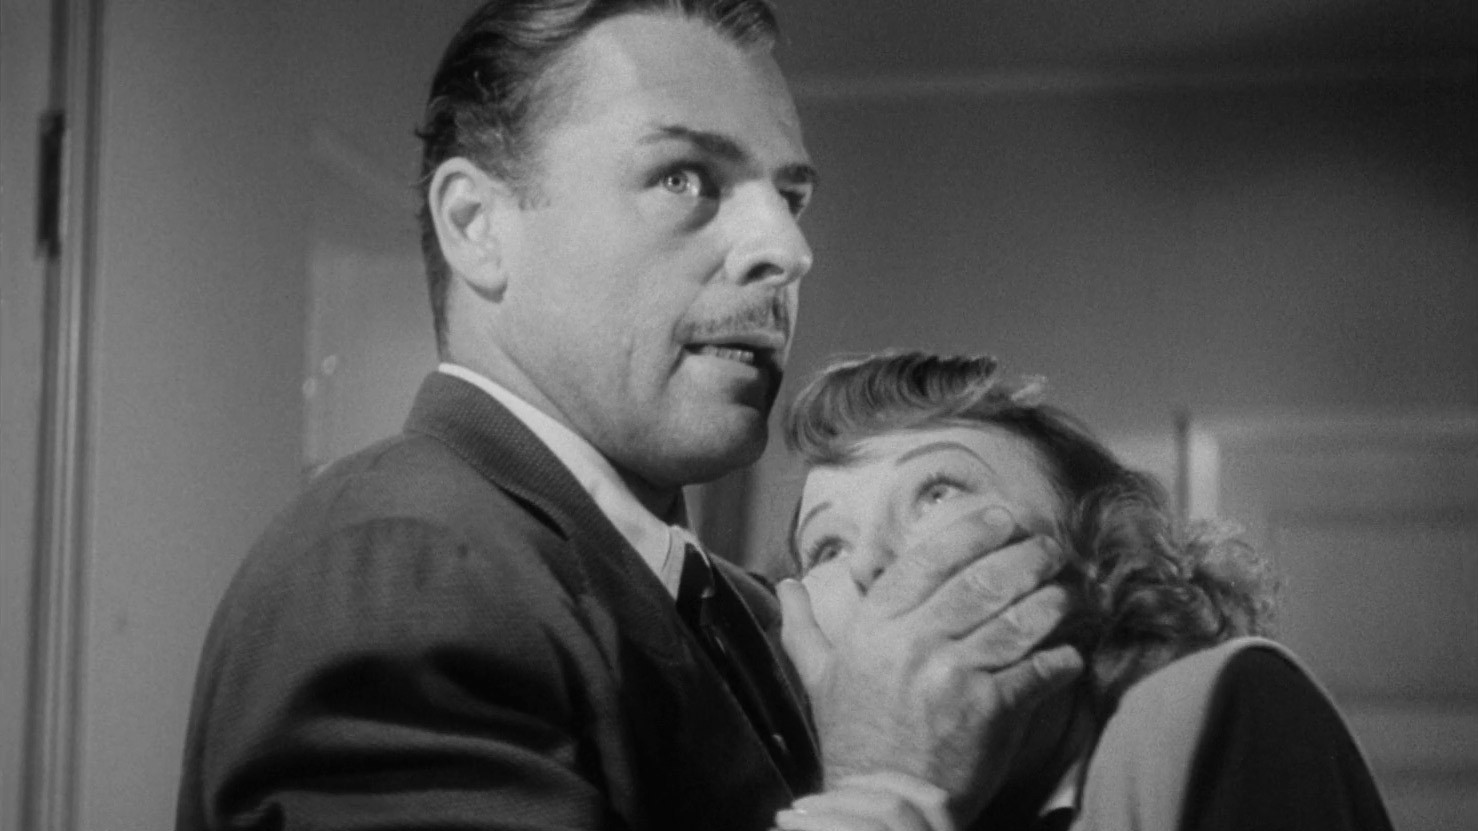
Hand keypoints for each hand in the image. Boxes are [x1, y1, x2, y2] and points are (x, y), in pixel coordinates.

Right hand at [778, 506, 1082, 821]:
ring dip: (1053, 602)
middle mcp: (914, 642)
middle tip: (1051, 549)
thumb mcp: (820, 678)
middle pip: (983, 581)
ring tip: (1069, 593)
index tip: (1003, 517)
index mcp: (876, 627)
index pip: (929, 559)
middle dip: (1026, 558)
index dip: (972, 532)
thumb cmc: (855, 740)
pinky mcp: (990, 710)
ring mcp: (953, 674)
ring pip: (1018, 620)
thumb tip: (787, 586)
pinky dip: (1061, 660)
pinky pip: (1039, 671)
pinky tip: (1070, 655)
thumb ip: (805, 628)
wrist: (880, 807)